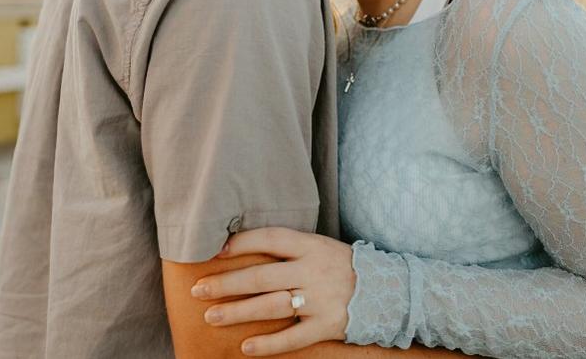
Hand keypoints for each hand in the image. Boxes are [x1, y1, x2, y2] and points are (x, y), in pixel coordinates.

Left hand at [191, 227, 355, 355]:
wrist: (386, 289)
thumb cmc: (343, 265)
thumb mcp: (320, 246)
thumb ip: (290, 248)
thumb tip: (246, 247)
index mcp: (311, 246)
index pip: (270, 238)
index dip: (242, 243)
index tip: (215, 251)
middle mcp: (312, 271)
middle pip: (262, 277)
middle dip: (227, 284)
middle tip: (199, 289)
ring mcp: (319, 300)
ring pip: (270, 307)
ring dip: (238, 312)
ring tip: (211, 316)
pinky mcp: (326, 326)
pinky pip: (292, 338)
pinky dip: (268, 344)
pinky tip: (245, 347)